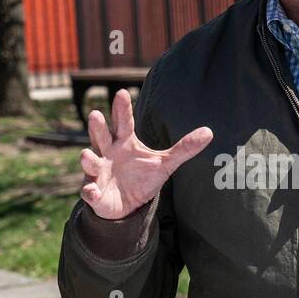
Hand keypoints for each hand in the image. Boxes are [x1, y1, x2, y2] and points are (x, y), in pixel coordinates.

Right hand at [79, 88, 212, 219]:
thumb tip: (210, 132)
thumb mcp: (165, 163)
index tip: (122, 93)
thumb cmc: (142, 177)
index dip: (122, 109)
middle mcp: (107, 153)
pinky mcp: (95, 192)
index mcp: (124, 142)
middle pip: (101, 136)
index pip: (123, 122)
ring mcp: (99, 172)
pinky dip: (90, 191)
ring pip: (91, 162)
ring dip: (88, 158)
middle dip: (98, 127)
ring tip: (88, 154)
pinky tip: (92, 191)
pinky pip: (90, 191)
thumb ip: (184, 148)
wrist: (127, 204)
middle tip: (96, 114)